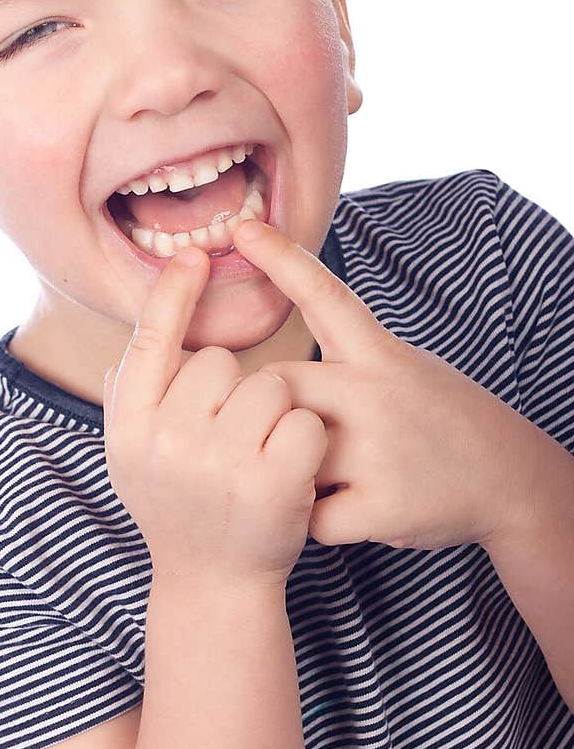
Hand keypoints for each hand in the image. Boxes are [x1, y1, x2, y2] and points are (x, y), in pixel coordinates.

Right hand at [103, 246, 327, 584]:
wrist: (212, 583)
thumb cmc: (175, 504)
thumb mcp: (132, 451)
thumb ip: (133, 390)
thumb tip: (149, 320)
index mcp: (131, 425)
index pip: (150, 340)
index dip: (173, 293)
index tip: (196, 255)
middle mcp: (168, 440)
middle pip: (221, 361)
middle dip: (236, 389)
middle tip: (227, 441)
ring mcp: (221, 463)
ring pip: (270, 385)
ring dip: (275, 414)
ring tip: (257, 459)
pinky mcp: (273, 483)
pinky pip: (303, 420)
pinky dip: (307, 442)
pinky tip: (290, 474)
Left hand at [232, 218, 535, 550]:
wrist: (508, 482)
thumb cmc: (436, 419)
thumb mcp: (399, 367)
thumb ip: (341, 360)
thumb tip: (260, 366)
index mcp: (380, 355)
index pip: (323, 295)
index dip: (281, 258)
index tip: (240, 228)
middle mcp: (376, 395)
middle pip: (278, 386)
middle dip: (266, 410)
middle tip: (289, 431)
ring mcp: (379, 453)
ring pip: (286, 455)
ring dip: (295, 470)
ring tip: (336, 475)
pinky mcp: (383, 508)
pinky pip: (310, 518)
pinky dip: (316, 519)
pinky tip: (349, 509)